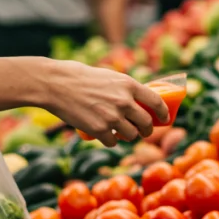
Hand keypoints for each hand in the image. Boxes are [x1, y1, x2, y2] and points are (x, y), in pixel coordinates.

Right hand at [42, 60, 168, 147]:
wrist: (56, 84)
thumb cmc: (80, 77)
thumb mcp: (109, 76)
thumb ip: (124, 88)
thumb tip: (138, 101)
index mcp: (129, 85)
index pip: (157, 102)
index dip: (163, 113)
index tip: (163, 119)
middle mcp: (124, 102)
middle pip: (146, 124)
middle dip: (146, 131)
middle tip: (143, 132)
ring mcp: (112, 117)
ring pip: (131, 136)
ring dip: (128, 137)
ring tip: (121, 133)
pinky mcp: (99, 130)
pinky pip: (113, 143)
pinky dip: (111, 142)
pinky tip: (106, 137)